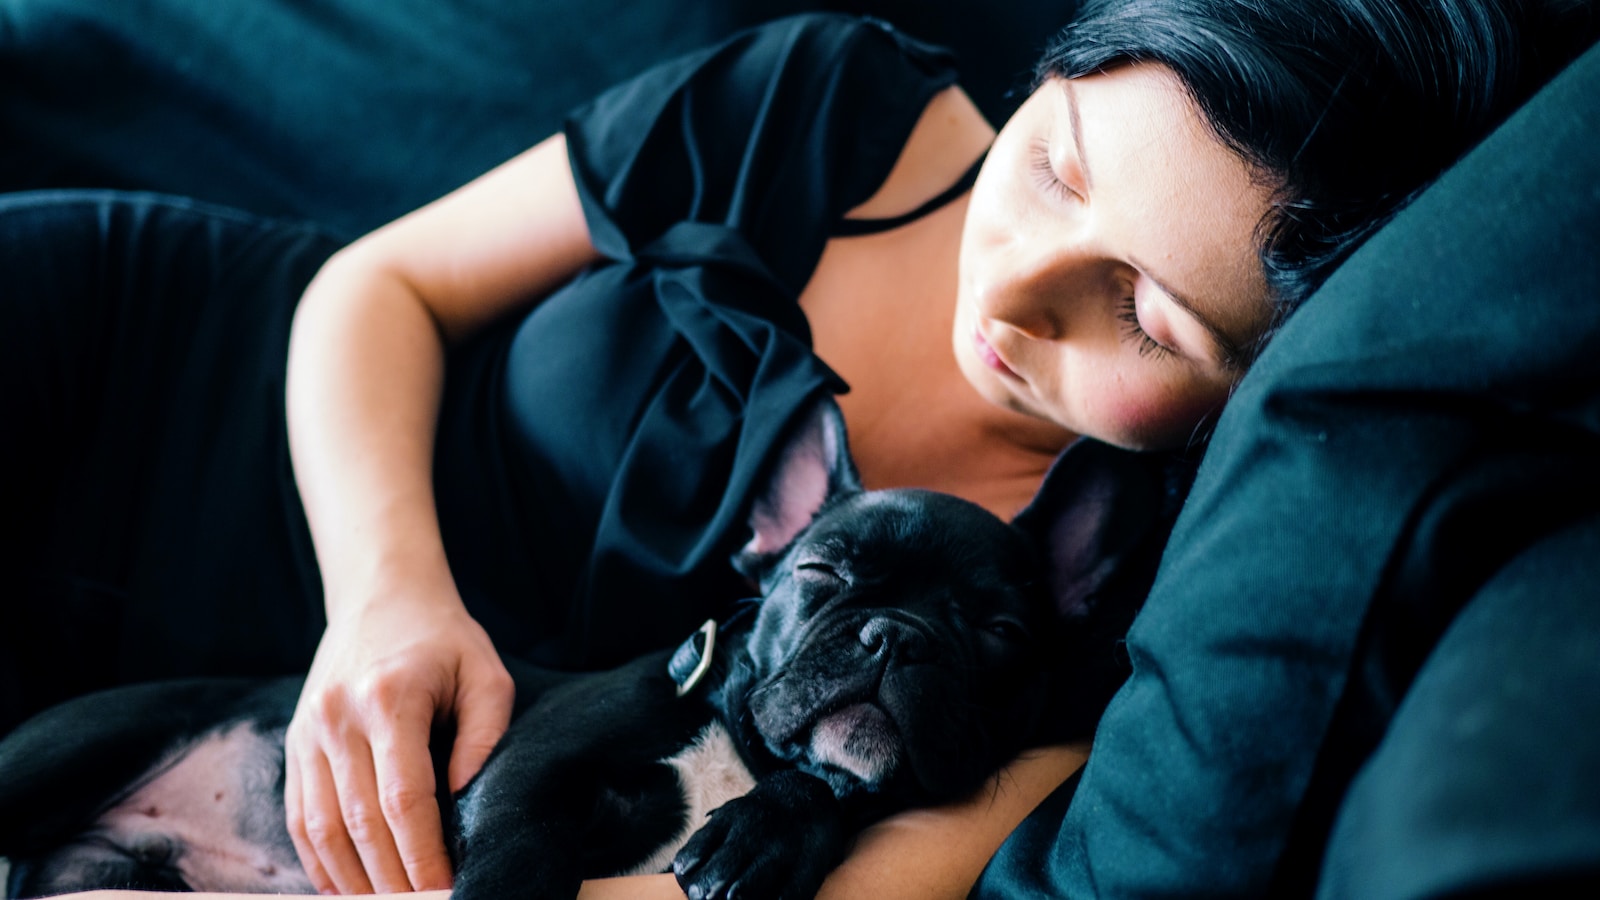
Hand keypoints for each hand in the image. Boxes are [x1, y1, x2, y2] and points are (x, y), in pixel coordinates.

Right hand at [284, 586, 514, 893]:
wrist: (380, 595)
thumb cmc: (443, 638)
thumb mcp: (485, 674)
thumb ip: (484, 735)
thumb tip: (466, 799)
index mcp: (389, 698)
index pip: (403, 796)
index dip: (423, 853)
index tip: (446, 888)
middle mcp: (339, 717)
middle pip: (360, 822)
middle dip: (392, 878)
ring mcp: (308, 732)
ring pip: (322, 827)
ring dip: (354, 879)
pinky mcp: (295, 744)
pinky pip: (299, 816)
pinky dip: (320, 860)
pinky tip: (346, 887)